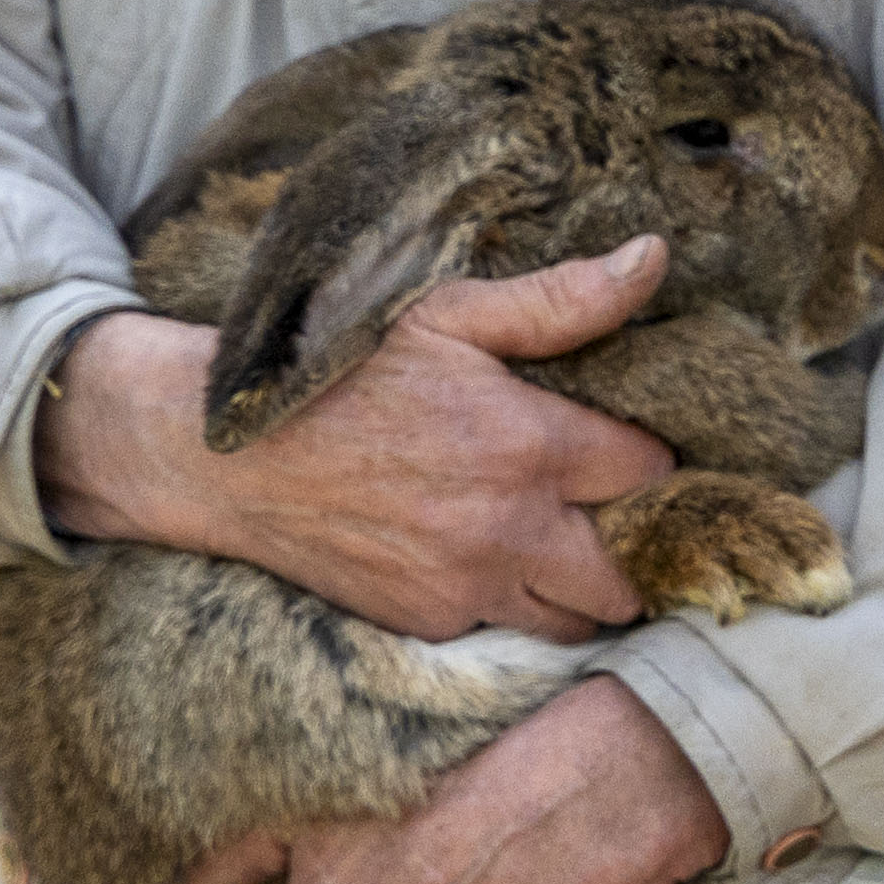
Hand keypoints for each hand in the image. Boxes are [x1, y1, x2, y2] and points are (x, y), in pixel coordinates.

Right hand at [45, 240, 679, 641]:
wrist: (228, 454)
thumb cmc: (342, 372)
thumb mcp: (450, 315)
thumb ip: (562, 299)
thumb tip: (655, 257)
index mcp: (528, 447)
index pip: (650, 473)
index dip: (655, 459)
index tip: (638, 445)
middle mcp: (507, 529)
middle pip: (630, 574)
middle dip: (640, 545)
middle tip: (622, 512)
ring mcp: (465, 585)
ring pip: (575, 617)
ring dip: (586, 586)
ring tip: (574, 541)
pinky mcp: (426, 621)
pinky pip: (503, 627)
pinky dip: (515, 601)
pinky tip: (499, 557)